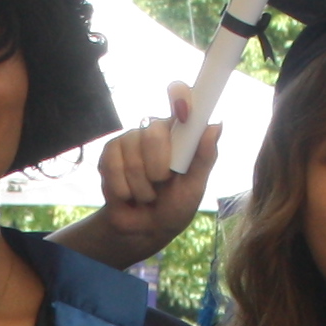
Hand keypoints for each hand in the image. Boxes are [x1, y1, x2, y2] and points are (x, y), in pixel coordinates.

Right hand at [58, 86, 217, 269]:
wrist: (144, 229)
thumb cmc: (175, 206)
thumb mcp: (195, 187)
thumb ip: (205, 157)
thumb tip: (216, 125)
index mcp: (181, 132)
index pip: (180, 96)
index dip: (180, 96)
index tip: (184, 109)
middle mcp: (155, 129)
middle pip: (153, 132)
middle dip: (159, 169)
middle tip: (162, 183)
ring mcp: (130, 139)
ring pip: (133, 157)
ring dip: (142, 187)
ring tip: (147, 194)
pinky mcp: (109, 152)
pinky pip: (112, 168)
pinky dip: (123, 189)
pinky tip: (128, 194)